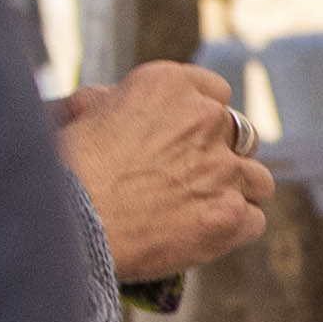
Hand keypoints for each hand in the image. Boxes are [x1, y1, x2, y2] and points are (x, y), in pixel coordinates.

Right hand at [57, 63, 269, 285]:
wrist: (71, 225)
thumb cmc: (66, 173)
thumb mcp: (82, 116)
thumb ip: (111, 102)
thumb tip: (109, 98)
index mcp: (169, 85)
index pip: (215, 92)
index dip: (203, 120)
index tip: (191, 140)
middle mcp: (205, 119)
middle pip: (241, 135)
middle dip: (224, 156)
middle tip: (195, 179)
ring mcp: (224, 168)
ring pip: (257, 179)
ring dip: (235, 193)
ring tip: (202, 212)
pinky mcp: (232, 213)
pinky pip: (254, 220)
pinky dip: (235, 230)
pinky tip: (206, 236)